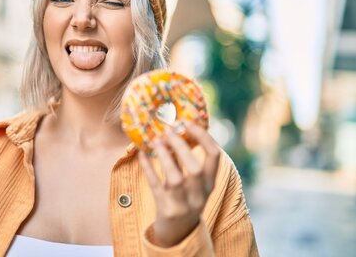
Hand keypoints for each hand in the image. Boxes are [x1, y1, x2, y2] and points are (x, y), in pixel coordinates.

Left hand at [139, 121, 220, 246]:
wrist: (179, 233)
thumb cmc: (186, 199)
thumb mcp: (194, 183)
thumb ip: (187, 161)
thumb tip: (173, 130)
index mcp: (210, 183)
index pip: (214, 156)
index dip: (203, 137)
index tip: (189, 122)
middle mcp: (200, 195)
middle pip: (195, 169)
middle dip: (182, 147)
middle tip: (168, 131)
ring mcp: (183, 204)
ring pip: (175, 179)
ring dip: (165, 157)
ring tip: (155, 141)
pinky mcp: (166, 210)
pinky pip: (155, 186)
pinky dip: (148, 169)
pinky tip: (141, 154)